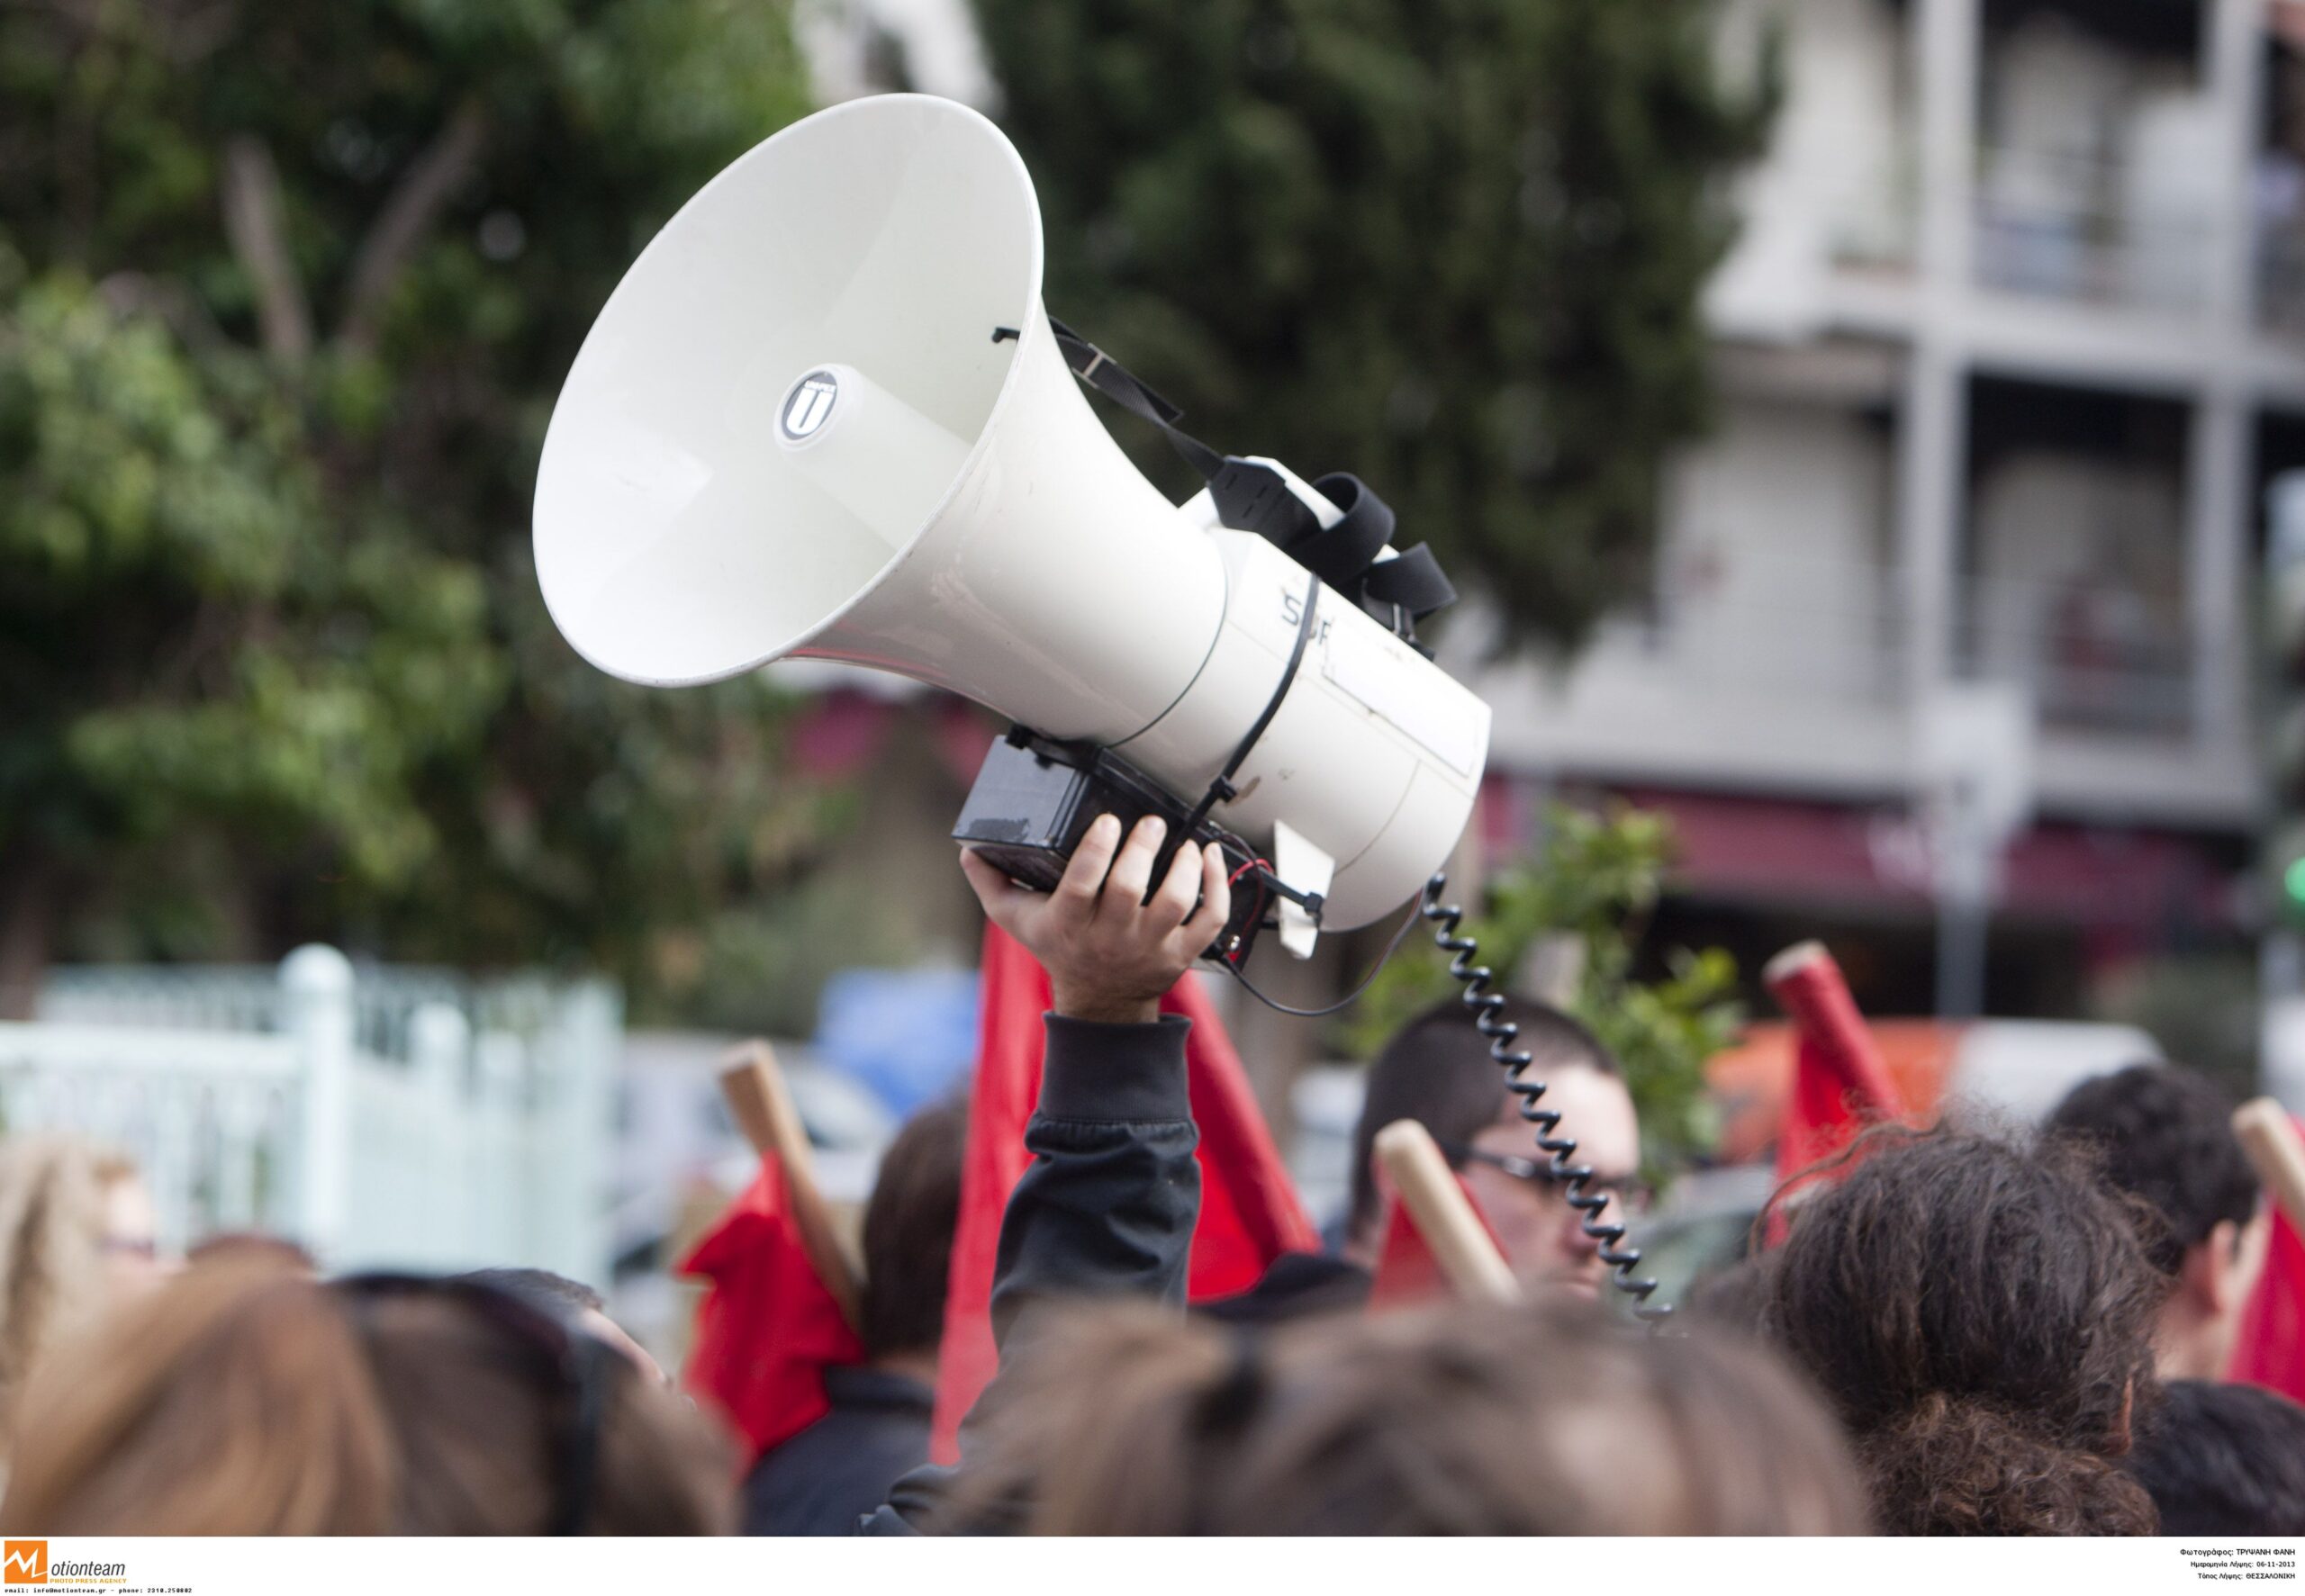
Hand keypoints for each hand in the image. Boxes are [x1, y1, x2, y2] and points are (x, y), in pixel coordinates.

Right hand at [961, 814, 1231, 1024]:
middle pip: (1130, 889)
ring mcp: (1149, 947)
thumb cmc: (1060, 949)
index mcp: (1069, 923)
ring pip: (1175, 902)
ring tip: (1184, 843)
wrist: (1099, 1003)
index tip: (1108, 820)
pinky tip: (1212, 858)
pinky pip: (1210, 920)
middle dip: (1143, 849)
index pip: (1082, 884)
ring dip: (1185, 867)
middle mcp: (1110, 937)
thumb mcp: (1016, 920)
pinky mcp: (1181, 953)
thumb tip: (968, 849)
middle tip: (1150, 823)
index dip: (1097, 850)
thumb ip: (991, 883)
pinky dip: (1218, 887)